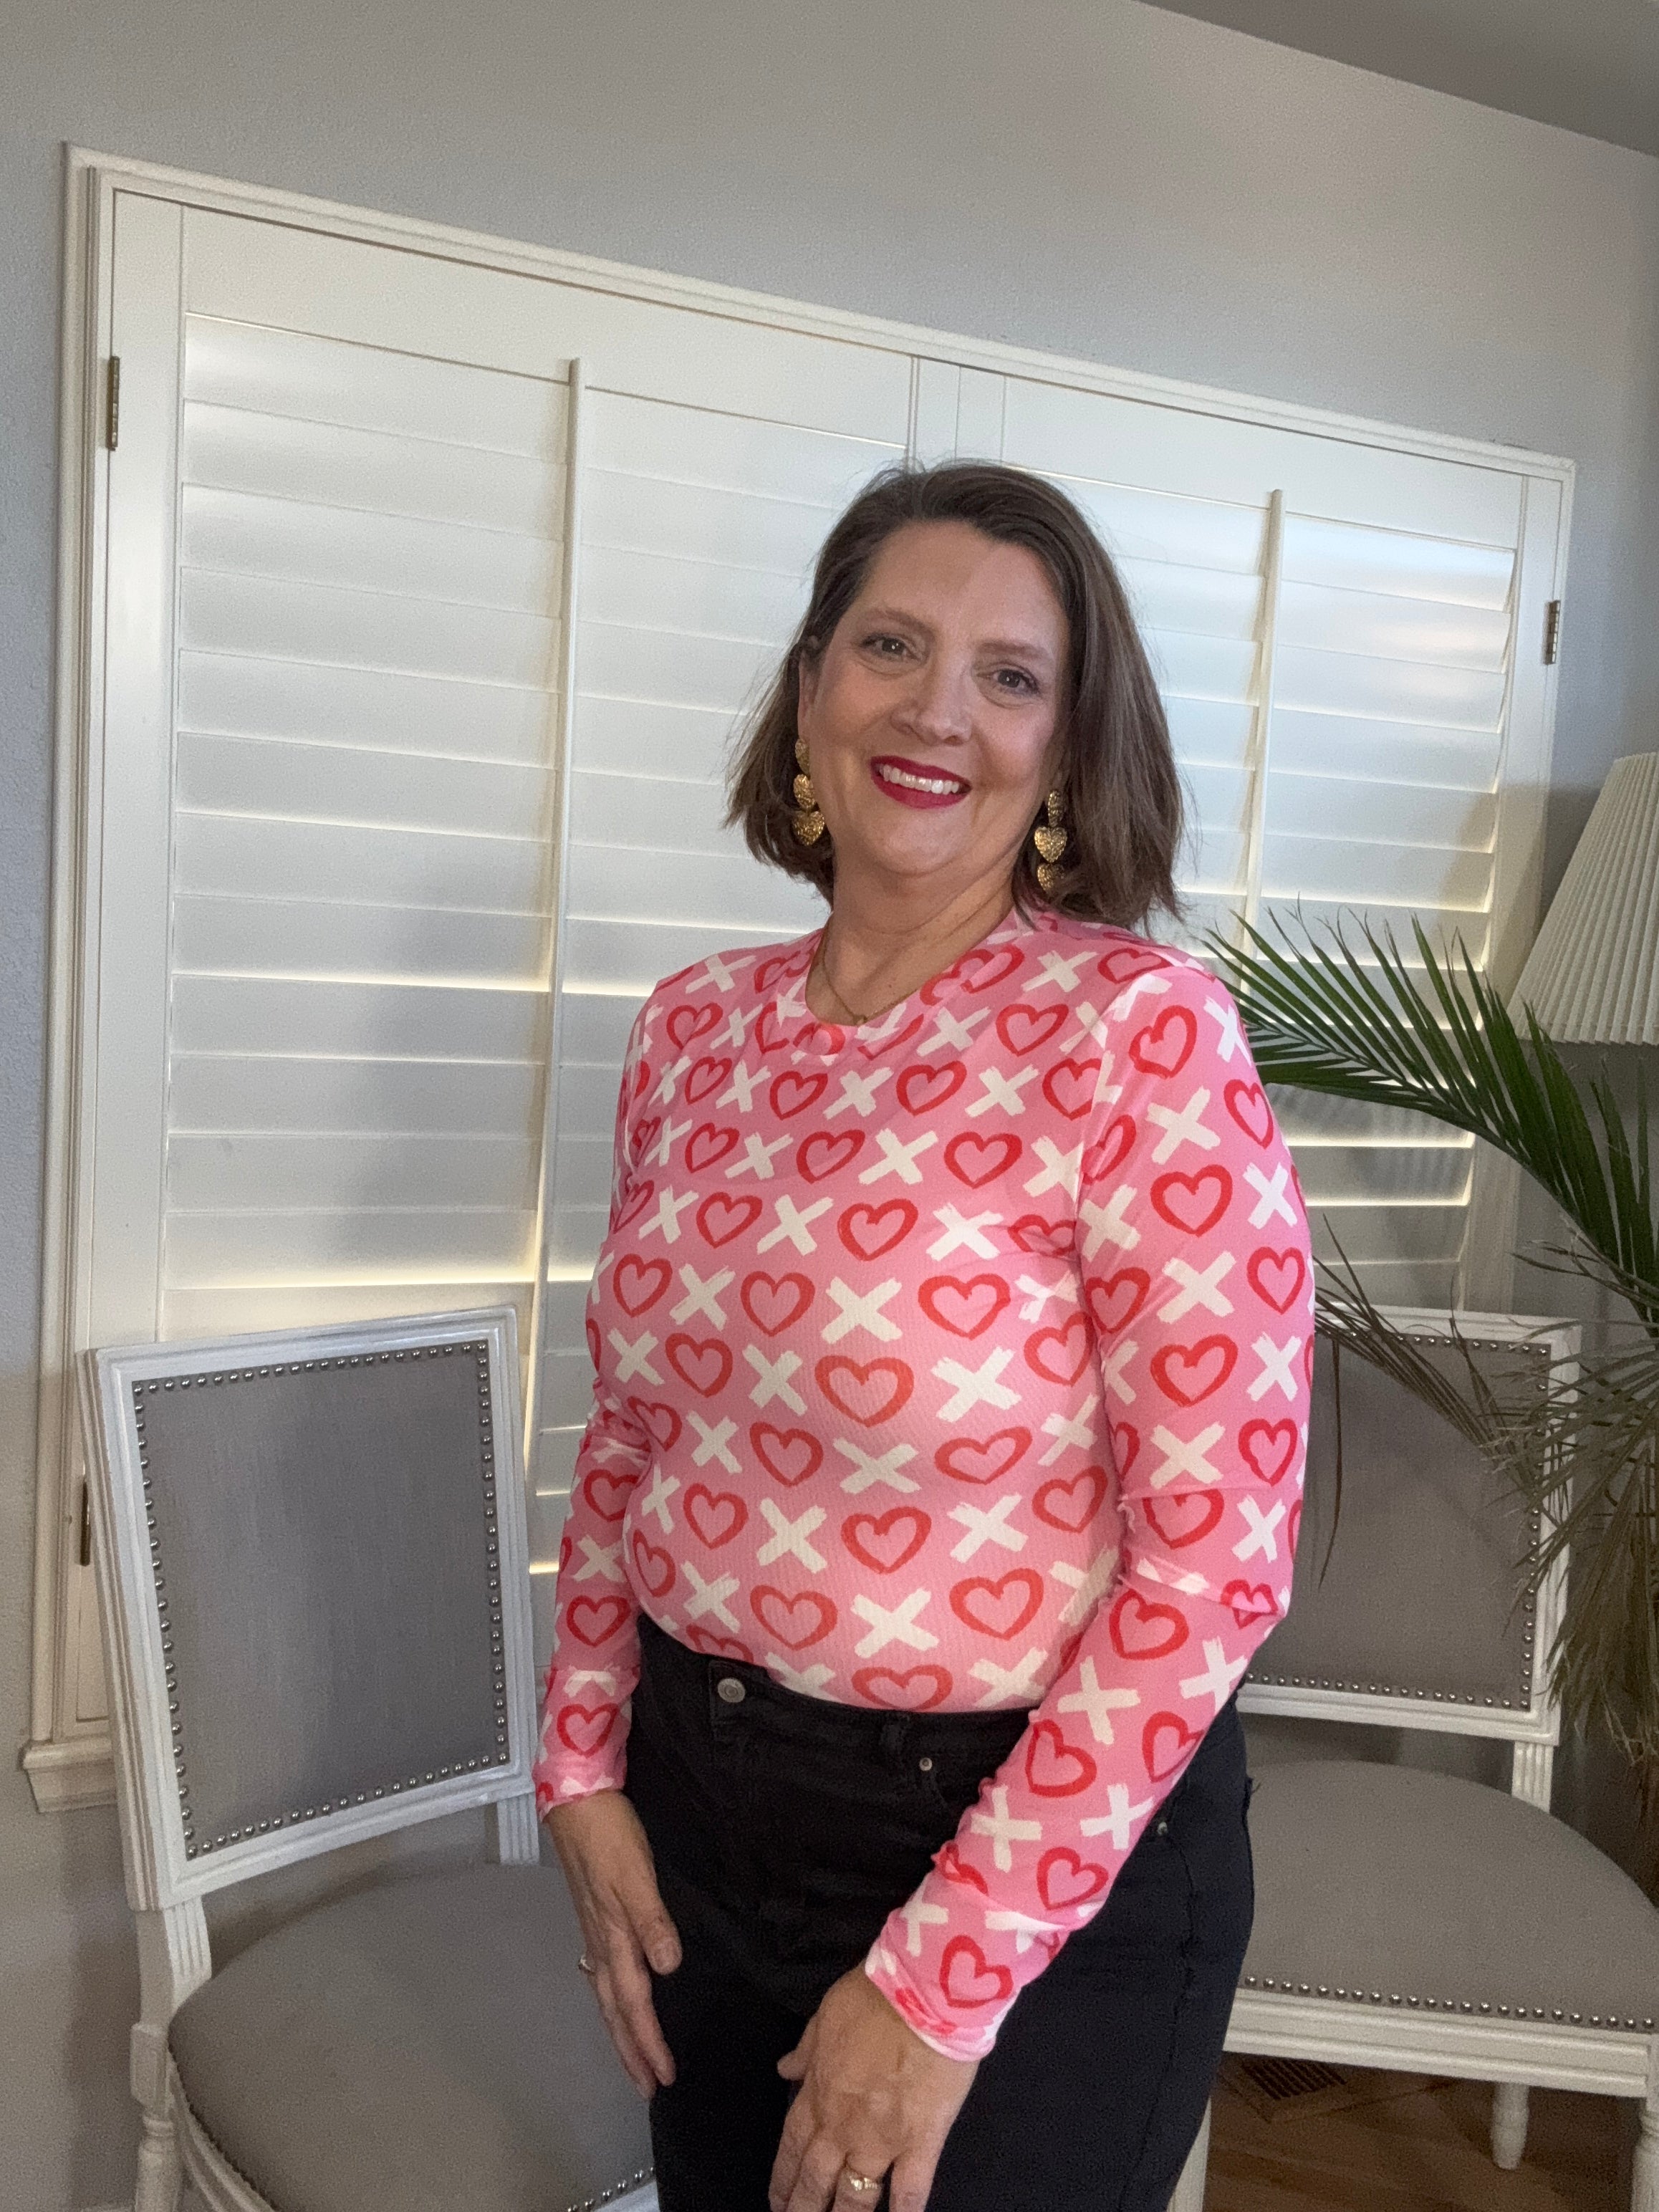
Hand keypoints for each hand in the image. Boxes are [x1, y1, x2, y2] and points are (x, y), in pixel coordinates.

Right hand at [545, 1788, 681, 2097]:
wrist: (575, 1798)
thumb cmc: (609, 1833)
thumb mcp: (635, 1873)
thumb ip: (652, 1919)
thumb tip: (667, 1969)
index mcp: (615, 1937)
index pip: (634, 2003)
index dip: (648, 2042)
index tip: (663, 2078)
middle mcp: (601, 1941)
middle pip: (616, 2009)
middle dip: (631, 2051)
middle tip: (647, 2087)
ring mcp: (594, 1928)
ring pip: (607, 1994)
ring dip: (621, 2028)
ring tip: (633, 2056)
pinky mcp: (594, 1912)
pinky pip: (602, 1970)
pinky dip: (610, 1995)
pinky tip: (613, 1993)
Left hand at [769, 1967, 977, 2211]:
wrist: (920, 1997)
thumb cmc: (871, 1998)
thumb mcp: (824, 2018)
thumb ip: (805, 2051)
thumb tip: (784, 2069)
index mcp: (818, 2094)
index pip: (792, 2146)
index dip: (783, 2177)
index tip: (776, 2200)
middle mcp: (842, 2127)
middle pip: (816, 2179)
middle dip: (802, 2207)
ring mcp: (881, 2140)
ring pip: (854, 2196)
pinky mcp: (921, 2143)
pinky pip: (909, 2191)